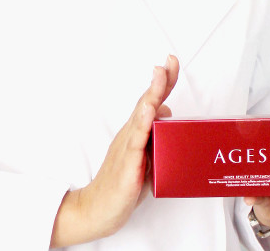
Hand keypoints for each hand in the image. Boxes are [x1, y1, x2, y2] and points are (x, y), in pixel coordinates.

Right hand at [50, 55, 179, 247]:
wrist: (97, 210)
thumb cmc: (123, 183)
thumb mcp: (145, 155)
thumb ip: (155, 135)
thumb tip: (168, 114)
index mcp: (137, 132)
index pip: (151, 102)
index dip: (163, 82)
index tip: (172, 62)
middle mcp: (131, 134)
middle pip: (147, 102)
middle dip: (160, 81)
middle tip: (170, 60)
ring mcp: (128, 147)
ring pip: (142, 116)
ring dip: (152, 94)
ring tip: (160, 75)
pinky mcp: (127, 164)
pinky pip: (135, 142)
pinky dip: (142, 125)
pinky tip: (147, 112)